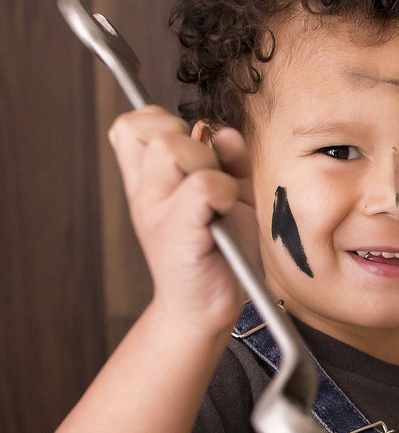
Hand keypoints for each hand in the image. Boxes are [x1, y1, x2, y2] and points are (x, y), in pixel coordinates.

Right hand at [107, 107, 258, 335]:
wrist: (206, 310)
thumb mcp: (229, 196)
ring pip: (172, 148)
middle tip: (209, 179)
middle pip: (154, 128)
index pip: (133, 123)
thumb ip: (229, 160)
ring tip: (218, 201)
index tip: (189, 150)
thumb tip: (223, 132)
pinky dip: (223, 192)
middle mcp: (146, 193)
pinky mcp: (178, 233)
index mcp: (148, 181)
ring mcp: (157, 211)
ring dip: (207, 165)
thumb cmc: (219, 252)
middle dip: (191, 141)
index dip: (162, 122)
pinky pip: (201, 186)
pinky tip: (224, 214)